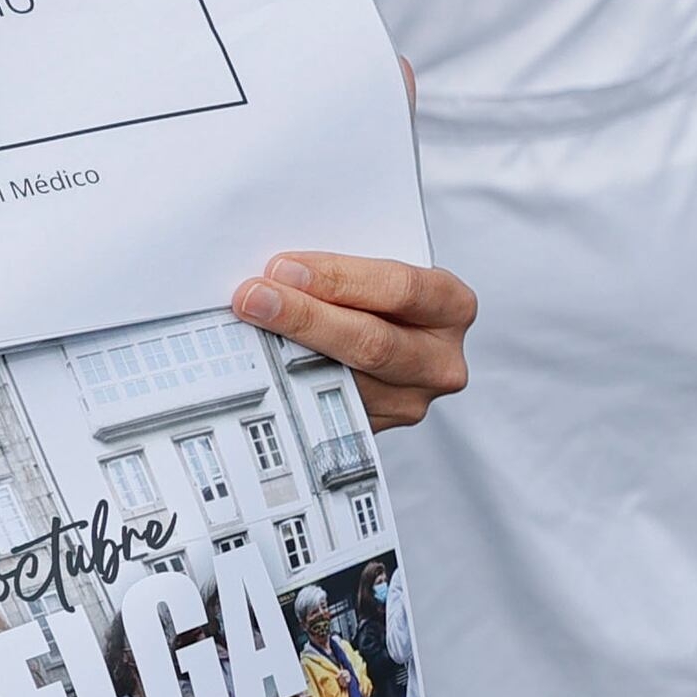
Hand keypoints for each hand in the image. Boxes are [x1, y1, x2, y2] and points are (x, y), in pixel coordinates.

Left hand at [232, 251, 475, 427]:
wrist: (377, 328)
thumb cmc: (372, 291)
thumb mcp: (374, 268)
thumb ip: (342, 268)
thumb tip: (277, 268)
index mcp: (451, 306)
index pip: (399, 289)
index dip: (340, 278)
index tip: (283, 268)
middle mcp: (440, 360)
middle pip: (372, 342)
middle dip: (306, 317)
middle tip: (253, 299)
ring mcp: (410, 401)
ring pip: (346, 382)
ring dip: (288, 355)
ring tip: (245, 330)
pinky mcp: (376, 428)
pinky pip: (330, 408)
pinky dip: (291, 384)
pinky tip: (259, 364)